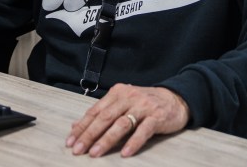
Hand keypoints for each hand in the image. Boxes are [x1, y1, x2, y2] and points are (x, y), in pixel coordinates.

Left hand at [66, 84, 189, 157]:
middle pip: (105, 117)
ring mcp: (143, 106)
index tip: (71, 141)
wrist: (175, 99)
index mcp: (117, 93)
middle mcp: (128, 97)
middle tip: (78, 149)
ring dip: (106, 140)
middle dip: (89, 135)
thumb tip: (76, 126)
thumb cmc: (145, 103)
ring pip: (121, 124)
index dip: (82, 126)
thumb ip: (101, 113)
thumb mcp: (122, 103)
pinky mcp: (157, 117)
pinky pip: (143, 131)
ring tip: (95, 153)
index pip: (95, 111)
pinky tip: (125, 153)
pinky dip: (133, 142)